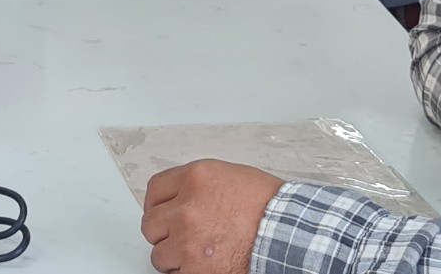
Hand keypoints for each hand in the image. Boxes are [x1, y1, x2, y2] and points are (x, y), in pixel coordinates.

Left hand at [141, 161, 283, 273]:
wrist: (289, 233)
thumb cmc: (270, 207)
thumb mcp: (230, 177)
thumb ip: (199, 186)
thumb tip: (180, 197)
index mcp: (195, 178)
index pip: (155, 190)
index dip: (158, 204)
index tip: (162, 213)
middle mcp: (186, 207)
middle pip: (151, 223)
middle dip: (165, 232)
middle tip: (183, 237)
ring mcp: (187, 240)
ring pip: (160, 254)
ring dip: (175, 256)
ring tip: (200, 254)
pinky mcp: (194, 268)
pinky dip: (187, 273)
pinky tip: (206, 266)